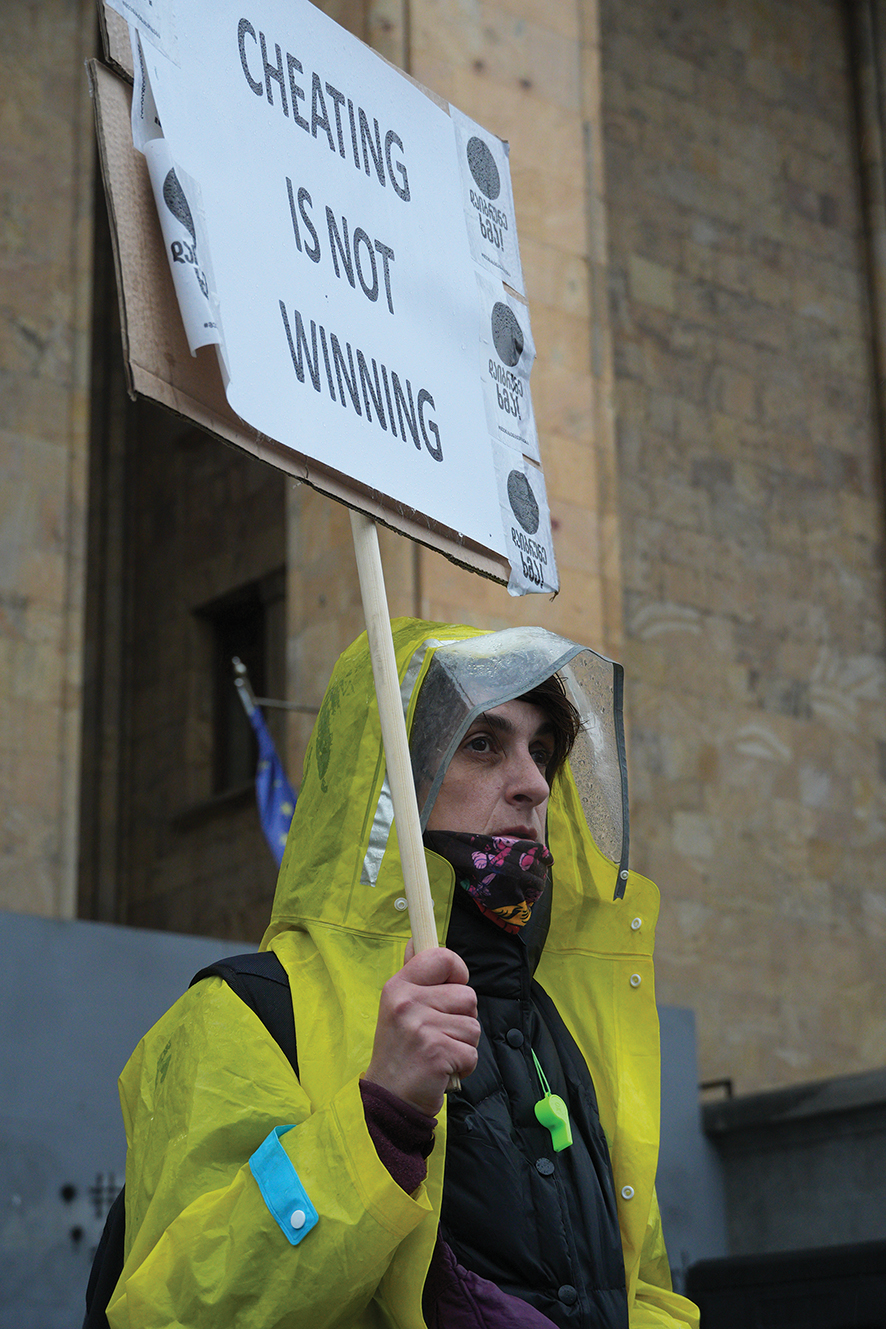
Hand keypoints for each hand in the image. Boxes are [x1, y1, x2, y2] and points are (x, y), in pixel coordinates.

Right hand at [364, 941, 479, 1115]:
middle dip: (463, 1019)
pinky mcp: (437, 1054)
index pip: (442, 957)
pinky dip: (464, 1066)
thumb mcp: (397, 1007)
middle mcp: (407, 1003)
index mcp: (399, 986)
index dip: (457, 971)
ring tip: (440, 1052)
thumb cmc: (400, 1051)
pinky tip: (443, 1070)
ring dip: (464, 1044)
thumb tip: (417, 941)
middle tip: (439, 1034)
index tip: (453, 987)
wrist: (389, 1098)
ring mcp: (421, 1028)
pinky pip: (472, 1053)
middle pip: (468, 996)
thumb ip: (414, 976)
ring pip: (473, 1025)